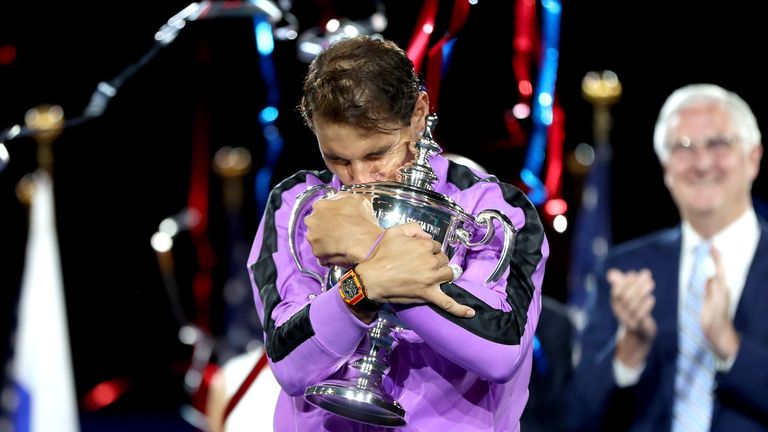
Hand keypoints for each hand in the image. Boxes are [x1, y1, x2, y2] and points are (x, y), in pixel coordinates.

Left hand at [304, 192, 381, 265]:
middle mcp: (312, 221)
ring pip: (317, 238)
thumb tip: (339, 200)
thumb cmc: (362, 222)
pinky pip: (321, 253)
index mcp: (320, 206)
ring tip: (340, 242)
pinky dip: (328, 253)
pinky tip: (339, 251)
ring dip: (325, 240)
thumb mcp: (357, 199)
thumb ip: (342, 197)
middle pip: (315, 223)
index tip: (337, 217)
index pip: (321, 208)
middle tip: (338, 230)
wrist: (365, 244)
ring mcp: (313, 237)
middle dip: (325, 226)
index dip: (330, 213)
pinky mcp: (316, 252)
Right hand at [355, 223, 474, 317]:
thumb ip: (412, 228)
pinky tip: (470, 313)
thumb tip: (425, 235)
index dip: (428, 250)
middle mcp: (431, 261)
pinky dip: (460, 309)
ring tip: (433, 277)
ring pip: (448, 274)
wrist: (372, 278)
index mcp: (425, 246)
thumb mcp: (394, 232)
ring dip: (443, 275)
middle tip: (422, 266)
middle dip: (436, 262)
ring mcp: (432, 279)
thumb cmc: (381, 255)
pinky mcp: (428, 294)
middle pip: (444, 260)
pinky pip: (448, 303)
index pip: (436, 246)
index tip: (419, 255)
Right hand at [608, 268, 656, 366]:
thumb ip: (620, 283)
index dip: (624, 282)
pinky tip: (651, 298)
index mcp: (615, 303)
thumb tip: (611, 273)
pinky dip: (645, 306)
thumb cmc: (633, 309)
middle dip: (636, 284)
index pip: (616, 292)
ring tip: (651, 283)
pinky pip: (640, 316)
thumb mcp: (626, 296)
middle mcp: (619, 312)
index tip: (633, 273)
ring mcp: (628, 320)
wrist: (639, 332)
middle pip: (625, 297)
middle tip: (647, 275)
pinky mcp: (638, 327)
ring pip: (633, 306)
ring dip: (642, 292)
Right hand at [701, 246, 739, 359]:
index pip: (719, 269)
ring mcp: (715, 296)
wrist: (719, 339)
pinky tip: (699, 277)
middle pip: (716, 270)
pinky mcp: (711, 302)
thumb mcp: (714, 308)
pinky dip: (703, 278)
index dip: (715, 256)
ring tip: (700, 258)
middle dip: (712, 258)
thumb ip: (713, 293)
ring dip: (707, 268)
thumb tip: (711, 277)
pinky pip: (707, 286)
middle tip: (704, 248)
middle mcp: (719, 291)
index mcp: (721, 290)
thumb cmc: (716, 325)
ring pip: (711, 277)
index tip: (710, 245)